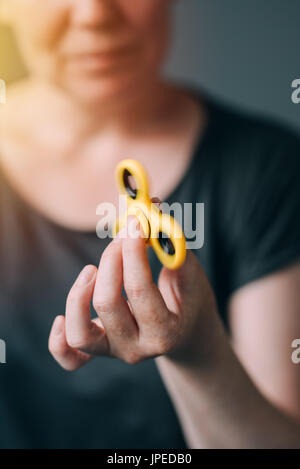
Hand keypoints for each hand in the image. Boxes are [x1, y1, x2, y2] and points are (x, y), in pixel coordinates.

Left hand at [49, 215, 218, 370]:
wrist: (187, 333)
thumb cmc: (190, 299)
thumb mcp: (190, 272)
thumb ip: (172, 244)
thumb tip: (150, 205)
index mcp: (166, 332)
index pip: (139, 289)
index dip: (132, 251)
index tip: (134, 221)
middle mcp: (137, 349)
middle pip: (108, 304)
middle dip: (111, 260)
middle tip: (121, 236)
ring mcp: (116, 352)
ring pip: (81, 333)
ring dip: (80, 295)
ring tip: (91, 270)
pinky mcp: (100, 351)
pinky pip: (70, 357)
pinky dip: (58, 339)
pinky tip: (59, 317)